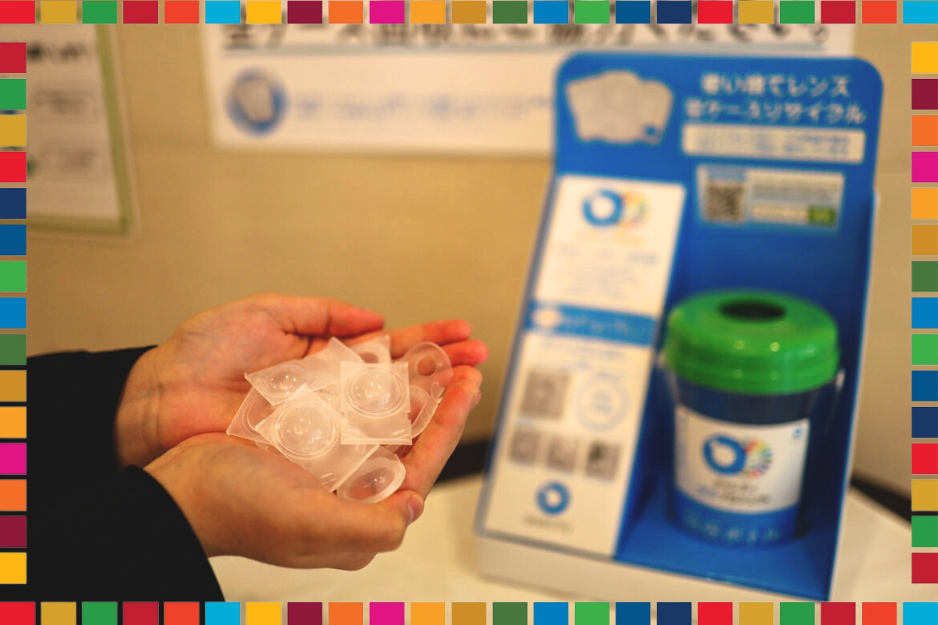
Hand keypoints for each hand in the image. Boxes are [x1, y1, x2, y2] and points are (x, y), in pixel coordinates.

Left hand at [115, 292, 487, 468]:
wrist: (159, 400)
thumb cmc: (203, 353)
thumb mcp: (266, 313)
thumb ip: (322, 312)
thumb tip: (375, 316)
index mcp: (327, 357)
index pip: (390, 347)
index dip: (428, 339)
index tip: (463, 331)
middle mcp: (335, 393)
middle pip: (402, 381)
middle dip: (443, 369)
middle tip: (480, 360)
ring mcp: (328, 425)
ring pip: (392, 415)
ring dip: (432, 402)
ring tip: (467, 386)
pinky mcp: (314, 454)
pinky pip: (362, 446)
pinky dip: (397, 438)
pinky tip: (427, 426)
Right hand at [145, 365, 483, 566]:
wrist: (179, 488)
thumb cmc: (239, 510)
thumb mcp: (312, 525)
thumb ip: (373, 525)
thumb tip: (416, 504)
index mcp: (359, 511)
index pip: (420, 464)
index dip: (450, 424)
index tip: (469, 387)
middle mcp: (348, 486)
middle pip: (409, 436)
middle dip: (440, 398)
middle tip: (466, 362)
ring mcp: (327, 458)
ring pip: (384, 414)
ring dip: (414, 383)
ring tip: (439, 355)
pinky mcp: (304, 433)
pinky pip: (349, 402)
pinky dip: (372, 380)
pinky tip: (387, 359)